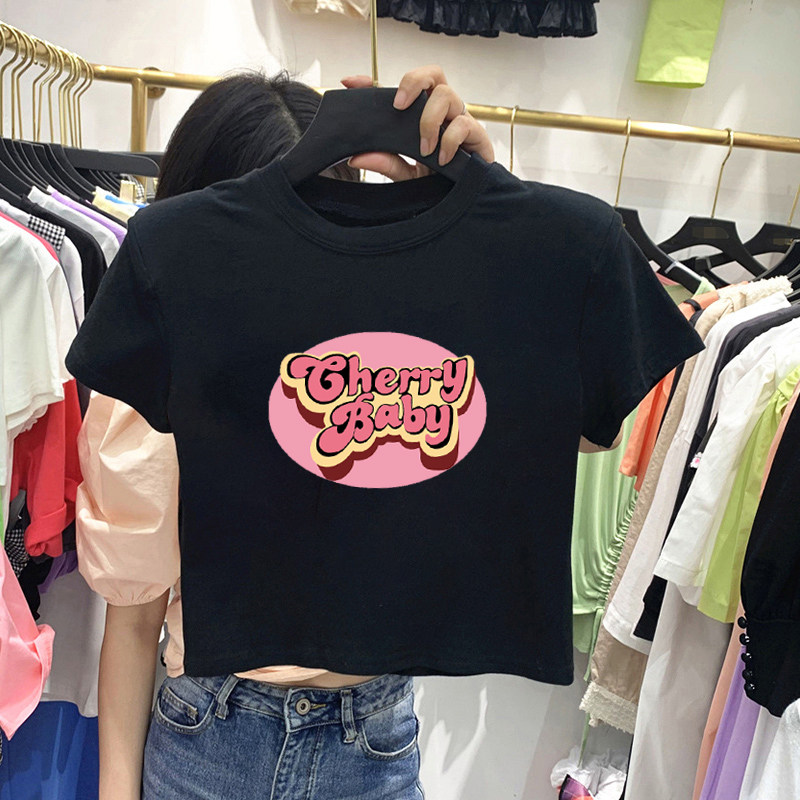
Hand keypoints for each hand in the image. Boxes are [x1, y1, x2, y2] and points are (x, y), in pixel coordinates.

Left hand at [339, 65, 494, 180]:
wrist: (463, 202)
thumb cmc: (438, 184)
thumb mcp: (405, 175)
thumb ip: (385, 164)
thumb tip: (356, 157)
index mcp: (422, 115)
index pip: (400, 90)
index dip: (374, 81)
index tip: (350, 83)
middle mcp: (442, 112)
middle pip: (433, 74)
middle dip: (414, 81)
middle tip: (398, 105)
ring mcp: (459, 121)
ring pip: (447, 95)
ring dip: (430, 120)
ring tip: (424, 148)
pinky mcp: (476, 137)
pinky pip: (464, 124)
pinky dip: (449, 140)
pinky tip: (441, 158)